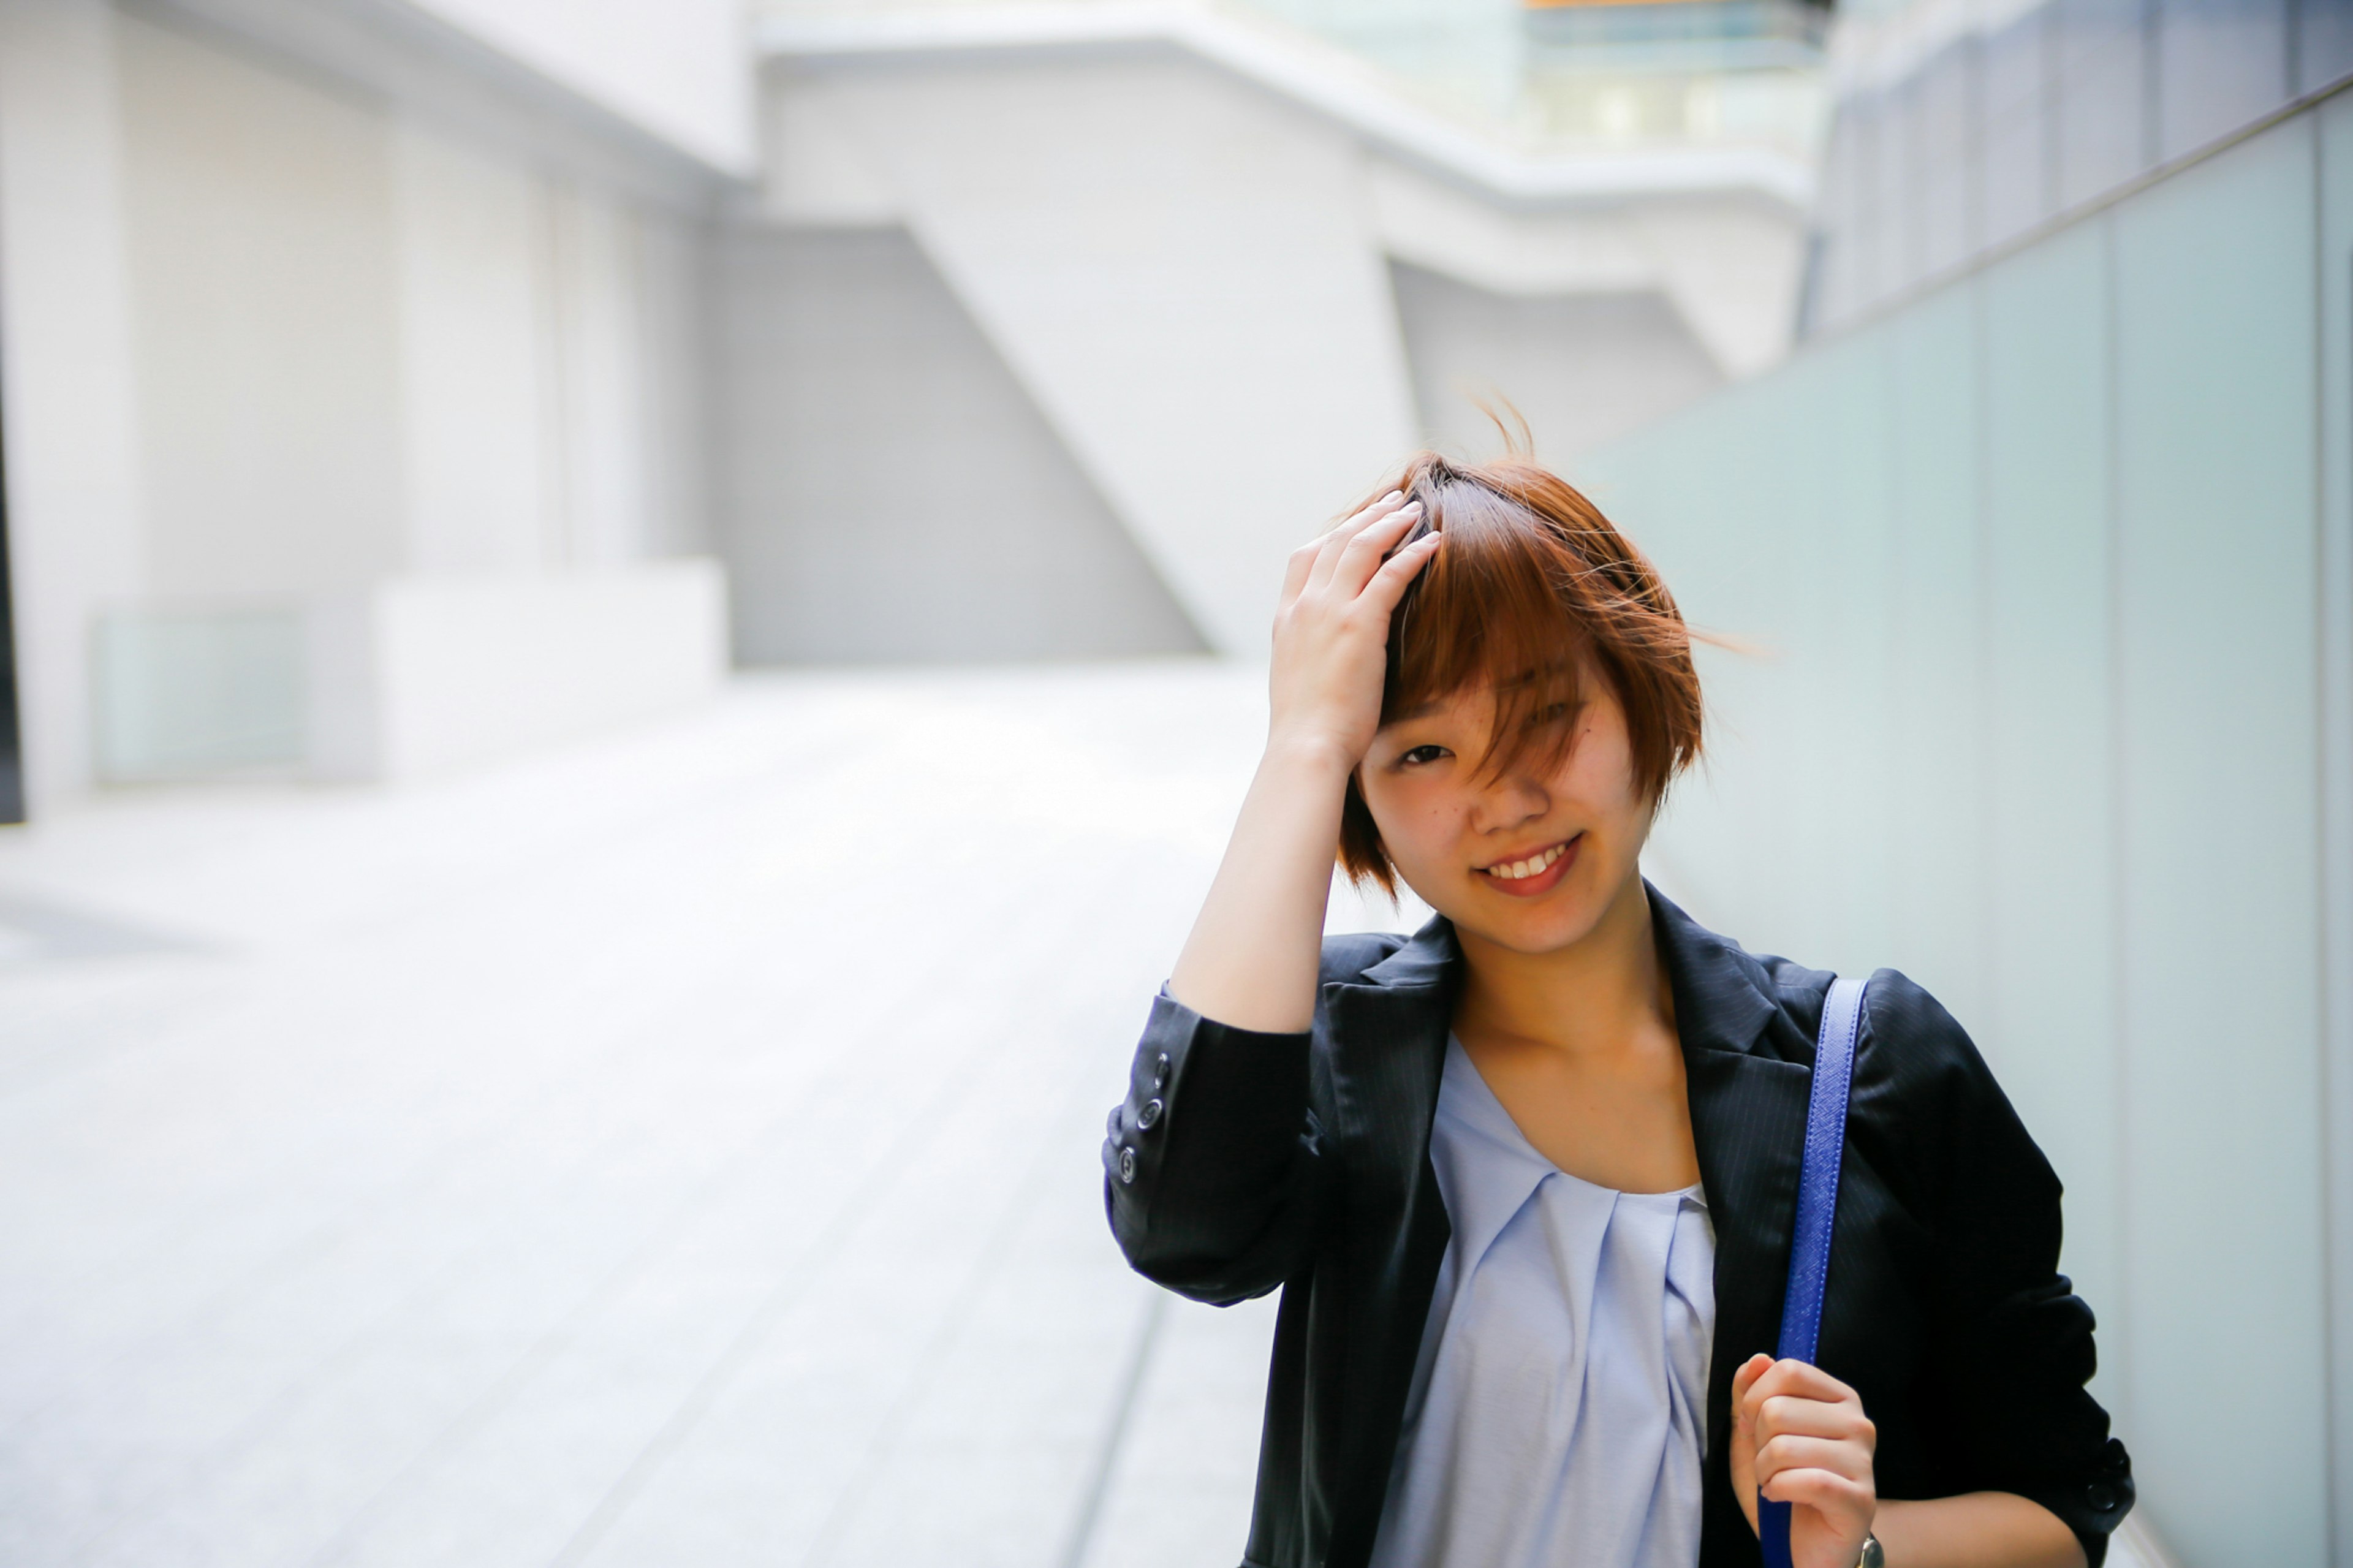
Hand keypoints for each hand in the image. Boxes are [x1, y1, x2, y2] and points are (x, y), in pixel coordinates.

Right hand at [1266, 491, 1440, 767]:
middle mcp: (1304, 606)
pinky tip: (1433, 542)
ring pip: (1361, 547)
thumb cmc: (1307, 730)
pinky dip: (1413, 552)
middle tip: (1392, 502)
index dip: (1332, 534)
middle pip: (1334, 542)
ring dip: (1390, 523)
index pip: (1304, 558)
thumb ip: (1312, 656)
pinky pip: (1391, 574)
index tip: (1356, 524)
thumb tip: (1329, 659)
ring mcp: (1329, 611)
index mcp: (1286, 619)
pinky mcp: (1359, 624)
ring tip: (1414, 510)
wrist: (1305, 747)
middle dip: (1366, 517)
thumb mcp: (1299, 682)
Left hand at [1731, 1354, 1877, 1567]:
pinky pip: (1804, 1481)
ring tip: (1774, 1482)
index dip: (1755, 1398)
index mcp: (1839, 1398)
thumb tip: (1760, 1359)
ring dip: (1764, 1471)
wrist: (1803, 1542)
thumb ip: (1750, 1394)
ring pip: (1784, 1447)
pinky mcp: (1861, 1500)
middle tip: (1769, 1463)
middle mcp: (1859, 1424)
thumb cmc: (1781, 1482)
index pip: (1789, 1370)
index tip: (1752, 1426)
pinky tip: (1780, 1497)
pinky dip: (1777, 1491)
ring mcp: (1864, 1462)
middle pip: (1778, 1409)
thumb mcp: (1753, 1434)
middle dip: (1757, 1441)